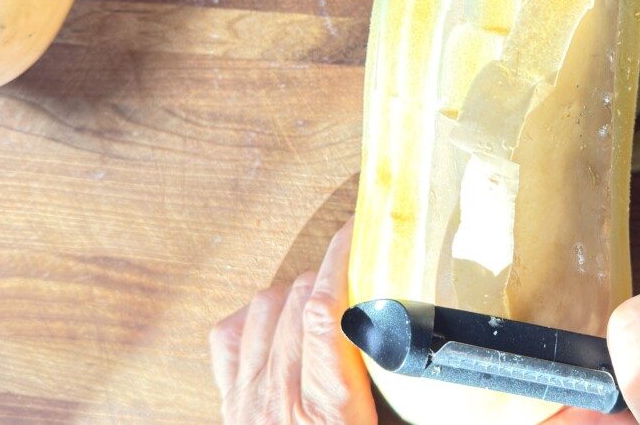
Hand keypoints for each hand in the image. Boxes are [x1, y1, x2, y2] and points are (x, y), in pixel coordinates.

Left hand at [209, 219, 376, 423]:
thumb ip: (390, 386)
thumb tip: (410, 337)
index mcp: (326, 407)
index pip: (324, 312)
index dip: (339, 261)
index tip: (357, 232)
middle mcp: (280, 396)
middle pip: (299, 300)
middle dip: (330, 274)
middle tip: (357, 270)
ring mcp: (248, 396)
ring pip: (265, 305)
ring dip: (295, 293)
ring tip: (321, 300)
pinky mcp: (230, 399)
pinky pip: (229, 333)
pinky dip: (255, 316)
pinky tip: (278, 321)